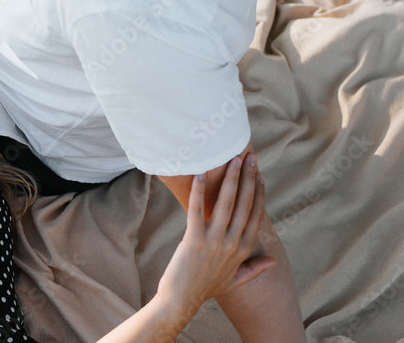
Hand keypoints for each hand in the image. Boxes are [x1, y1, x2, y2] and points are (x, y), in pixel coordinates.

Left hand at [157, 155, 274, 317]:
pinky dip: (199, 191)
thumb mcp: (235, 279)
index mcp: (243, 249)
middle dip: (248, 178)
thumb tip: (274, 261)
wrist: (182, 299)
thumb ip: (255, 268)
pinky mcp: (194, 239)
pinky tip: (201, 175)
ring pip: (226, 204)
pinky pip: (197, 210)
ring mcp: (214, 241)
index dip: (259, 193)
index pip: (255, 215)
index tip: (261, 175)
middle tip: (250, 157)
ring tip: (233, 159)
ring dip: (230, 179)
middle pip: (244, 204)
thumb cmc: (206, 287)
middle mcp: (232, 243)